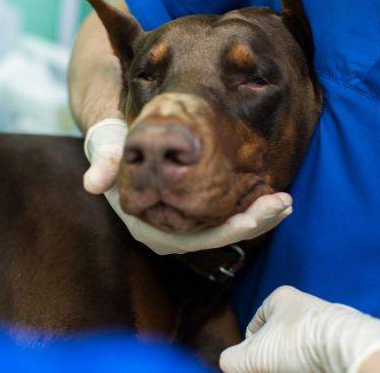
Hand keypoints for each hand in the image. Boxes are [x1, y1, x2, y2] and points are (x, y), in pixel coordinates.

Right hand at [83, 118, 292, 254]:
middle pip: (219, 236)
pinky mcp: (196, 213)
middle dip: (253, 222)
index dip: (227, 229)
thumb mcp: (106, 150)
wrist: (118, 141)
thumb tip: (94, 183)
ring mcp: (185, 225)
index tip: (254, 217)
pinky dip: (249, 207)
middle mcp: (170, 233)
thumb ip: (104, 164)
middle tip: (283, 205)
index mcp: (150, 227)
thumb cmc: (114, 145)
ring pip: (227, 228)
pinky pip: (226, 215)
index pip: (196, 238)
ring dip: (258, 216)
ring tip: (285, 202)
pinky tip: (272, 196)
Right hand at [220, 286, 379, 372]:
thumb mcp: (254, 354)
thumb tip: (227, 365)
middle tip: (270, 370)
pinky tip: (311, 371)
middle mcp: (305, 309)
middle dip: (270, 362)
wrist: (349, 350)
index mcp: (281, 299)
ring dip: (289, 366)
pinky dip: (310, 367)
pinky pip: (316, 358)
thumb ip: (231, 361)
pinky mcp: (341, 344)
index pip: (254, 326)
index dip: (249, 350)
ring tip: (294, 371)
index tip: (252, 366)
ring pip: (297, 353)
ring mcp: (325, 326)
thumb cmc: (300, 341)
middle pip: (276, 343)